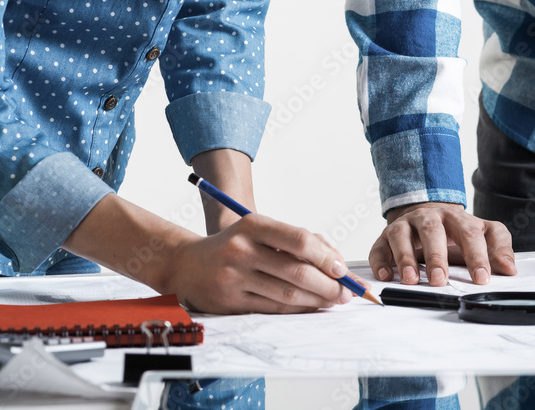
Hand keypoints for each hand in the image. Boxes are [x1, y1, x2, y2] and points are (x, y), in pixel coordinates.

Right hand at [165, 213, 352, 313]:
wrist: (187, 264)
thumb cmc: (234, 246)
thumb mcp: (260, 230)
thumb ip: (297, 240)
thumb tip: (336, 261)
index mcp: (253, 226)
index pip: (299, 240)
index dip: (326, 256)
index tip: (342, 269)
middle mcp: (242, 250)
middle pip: (297, 271)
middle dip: (329, 285)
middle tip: (347, 292)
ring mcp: (234, 277)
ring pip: (288, 293)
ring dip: (317, 300)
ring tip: (334, 300)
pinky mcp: (230, 301)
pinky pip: (273, 308)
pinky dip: (298, 309)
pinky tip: (311, 306)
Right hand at [369, 202, 516, 286]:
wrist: (425, 217)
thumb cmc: (455, 232)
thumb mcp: (482, 235)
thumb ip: (499, 247)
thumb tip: (509, 268)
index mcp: (456, 217)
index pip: (469, 233)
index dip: (476, 256)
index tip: (482, 278)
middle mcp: (429, 218)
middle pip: (432, 231)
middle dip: (436, 256)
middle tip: (441, 279)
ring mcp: (405, 226)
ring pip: (402, 236)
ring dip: (405, 258)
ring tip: (411, 279)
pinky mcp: (385, 237)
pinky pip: (379, 247)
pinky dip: (381, 261)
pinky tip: (386, 275)